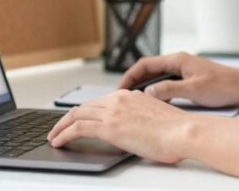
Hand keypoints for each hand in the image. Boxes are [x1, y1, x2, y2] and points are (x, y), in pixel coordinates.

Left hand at [46, 89, 197, 163]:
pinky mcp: (108, 126)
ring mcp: (113, 111)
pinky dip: (63, 134)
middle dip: (68, 118)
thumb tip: (137, 128)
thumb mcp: (157, 117)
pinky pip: (77, 128)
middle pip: (84, 106)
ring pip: (76, 115)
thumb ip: (142, 117)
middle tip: (59, 128)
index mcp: (131, 96)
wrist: (184, 132)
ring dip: (61, 126)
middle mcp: (119, 99)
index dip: (86, 111)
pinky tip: (58, 142)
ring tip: (54, 136)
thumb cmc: (178, 131)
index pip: (100, 102)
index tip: (78, 119)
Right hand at [118, 51, 238, 107]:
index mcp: (178, 60)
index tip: (120, 88)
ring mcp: (185, 70)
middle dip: (134, 81)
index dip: (130, 76)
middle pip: (149, 69)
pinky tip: (155, 102)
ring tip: (135, 100)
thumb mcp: (193, 90)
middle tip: (123, 97)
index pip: (145, 64)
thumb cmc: (223, 86)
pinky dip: (157, 90)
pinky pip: (167, 82)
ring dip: (145, 86)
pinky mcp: (190, 79)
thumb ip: (169, 90)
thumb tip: (148, 92)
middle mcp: (179, 62)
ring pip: (158, 76)